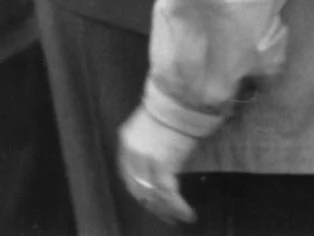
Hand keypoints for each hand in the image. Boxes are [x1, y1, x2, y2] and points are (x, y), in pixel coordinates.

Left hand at [118, 106, 196, 225]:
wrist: (178, 97)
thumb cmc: (169, 106)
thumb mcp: (149, 125)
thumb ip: (146, 143)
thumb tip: (156, 160)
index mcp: (125, 140)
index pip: (127, 174)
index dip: (138, 191)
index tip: (148, 200)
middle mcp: (131, 153)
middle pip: (138, 188)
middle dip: (151, 205)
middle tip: (164, 215)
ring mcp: (145, 161)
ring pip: (153, 195)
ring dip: (167, 210)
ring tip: (178, 217)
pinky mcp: (162, 166)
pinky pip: (168, 194)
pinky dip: (178, 207)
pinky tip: (187, 212)